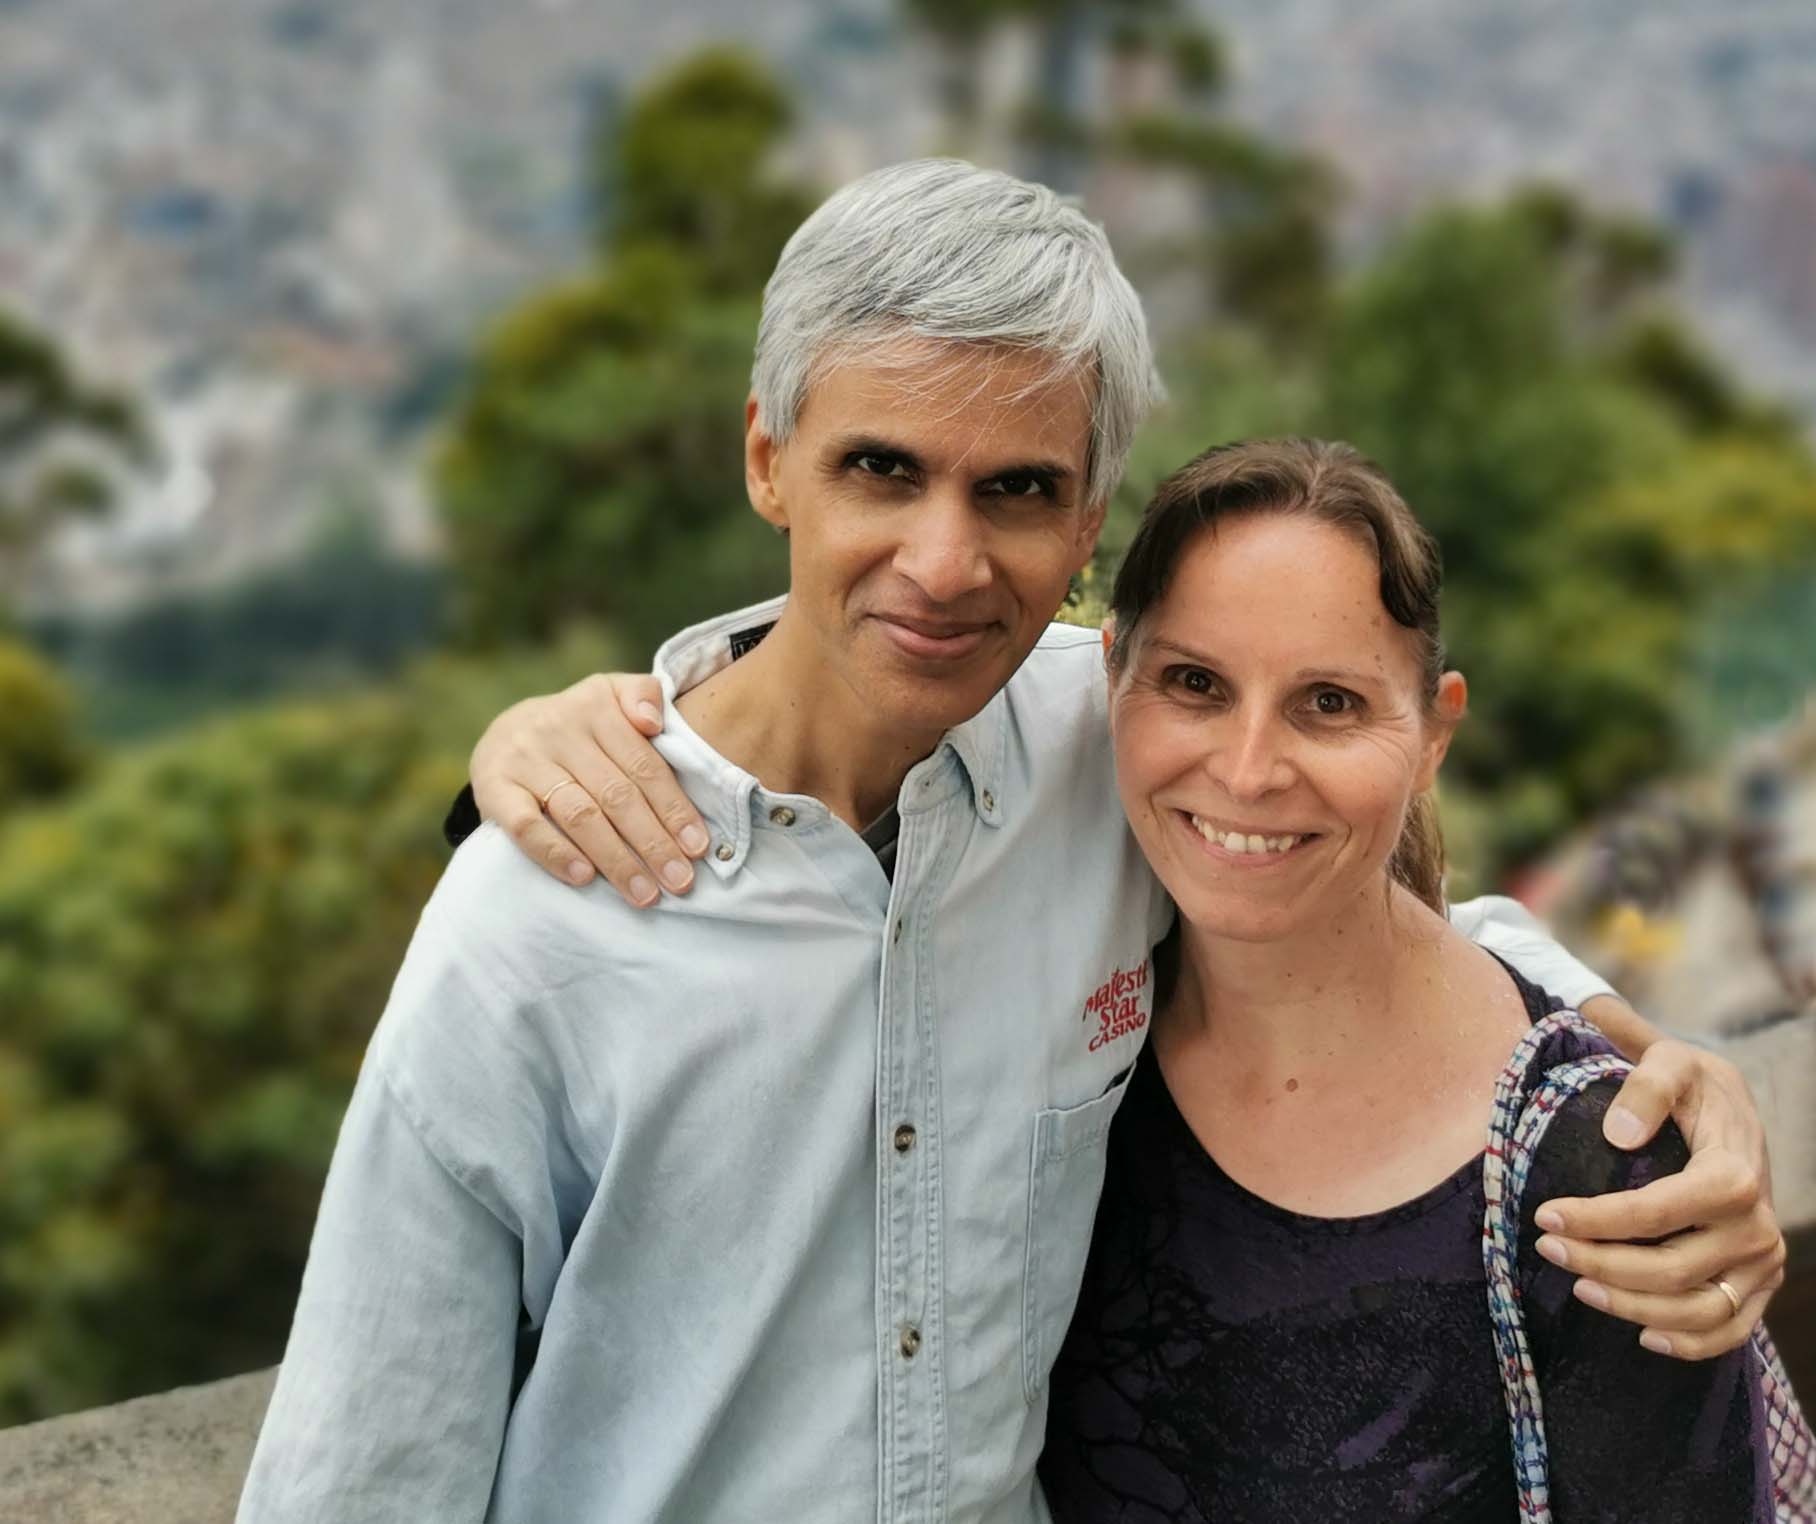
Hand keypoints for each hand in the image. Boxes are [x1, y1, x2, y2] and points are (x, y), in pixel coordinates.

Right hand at [469, 674, 708, 905]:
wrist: (503, 733)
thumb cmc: (576, 726)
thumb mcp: (609, 695)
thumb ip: (642, 695)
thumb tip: (654, 721)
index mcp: (596, 707)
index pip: (644, 765)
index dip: (674, 808)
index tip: (697, 847)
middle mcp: (558, 729)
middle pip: (616, 794)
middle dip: (653, 843)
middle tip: (679, 881)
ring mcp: (524, 760)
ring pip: (579, 814)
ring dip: (616, 859)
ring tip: (643, 893)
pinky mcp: (494, 788)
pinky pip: (526, 826)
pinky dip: (556, 853)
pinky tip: (584, 878)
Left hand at [1535, 1000, 1782, 1359]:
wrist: (1732, 1107)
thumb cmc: (1691, 1084)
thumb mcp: (1670, 1061)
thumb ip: (1646, 1086)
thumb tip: (1618, 1134)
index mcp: (1735, 1174)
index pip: (1659, 1212)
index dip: (1598, 1220)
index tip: (1544, 1216)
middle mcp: (1757, 1226)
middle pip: (1672, 1268)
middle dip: (1601, 1264)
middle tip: (1547, 1249)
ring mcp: (1762, 1260)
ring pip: (1697, 1309)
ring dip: (1632, 1307)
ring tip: (1579, 1288)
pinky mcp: (1760, 1282)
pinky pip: (1731, 1329)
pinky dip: (1690, 1343)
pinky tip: (1643, 1335)